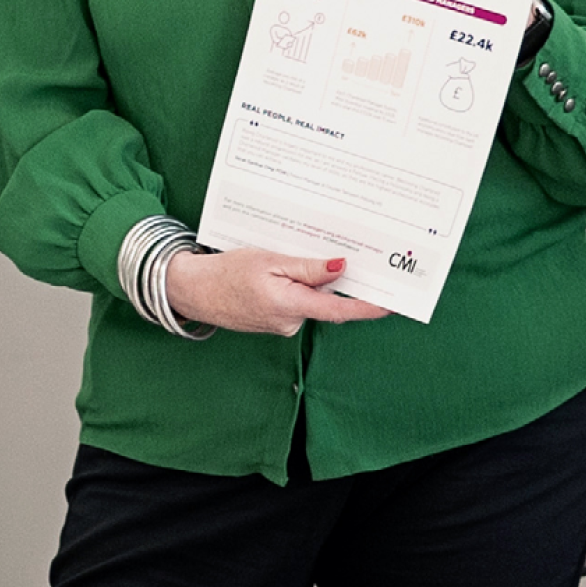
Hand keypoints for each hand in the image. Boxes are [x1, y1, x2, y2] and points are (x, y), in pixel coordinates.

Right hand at [162, 246, 390, 335]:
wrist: (191, 290)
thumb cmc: (226, 272)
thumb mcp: (268, 261)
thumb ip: (307, 268)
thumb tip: (341, 268)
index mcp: (290, 305)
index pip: (340, 310)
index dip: (369, 308)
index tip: (394, 303)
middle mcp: (289, 322)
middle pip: (326, 303)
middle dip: (337, 284)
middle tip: (353, 260)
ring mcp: (281, 325)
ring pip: (309, 302)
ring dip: (311, 284)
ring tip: (294, 260)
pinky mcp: (274, 323)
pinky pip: (295, 305)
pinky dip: (296, 290)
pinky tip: (280, 275)